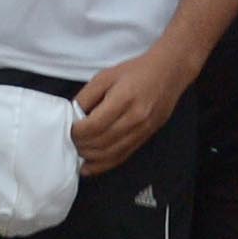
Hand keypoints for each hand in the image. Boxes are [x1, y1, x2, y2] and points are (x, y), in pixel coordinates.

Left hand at [69, 42, 195, 174]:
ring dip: (90, 158)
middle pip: (101, 142)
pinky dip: (104, 164)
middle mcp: (135, 119)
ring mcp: (142, 131)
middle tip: (69, 142)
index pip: (94, 126)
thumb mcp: (105, 76)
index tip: (68, 130)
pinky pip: (122, 156)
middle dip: (81, 146)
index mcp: (123, 99)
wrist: (168, 73)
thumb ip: (86, 97)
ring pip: (111, 154)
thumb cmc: (135, 72)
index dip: (77, 132)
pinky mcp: (146, 138)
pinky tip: (89, 166)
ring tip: (77, 154)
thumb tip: (72, 117)